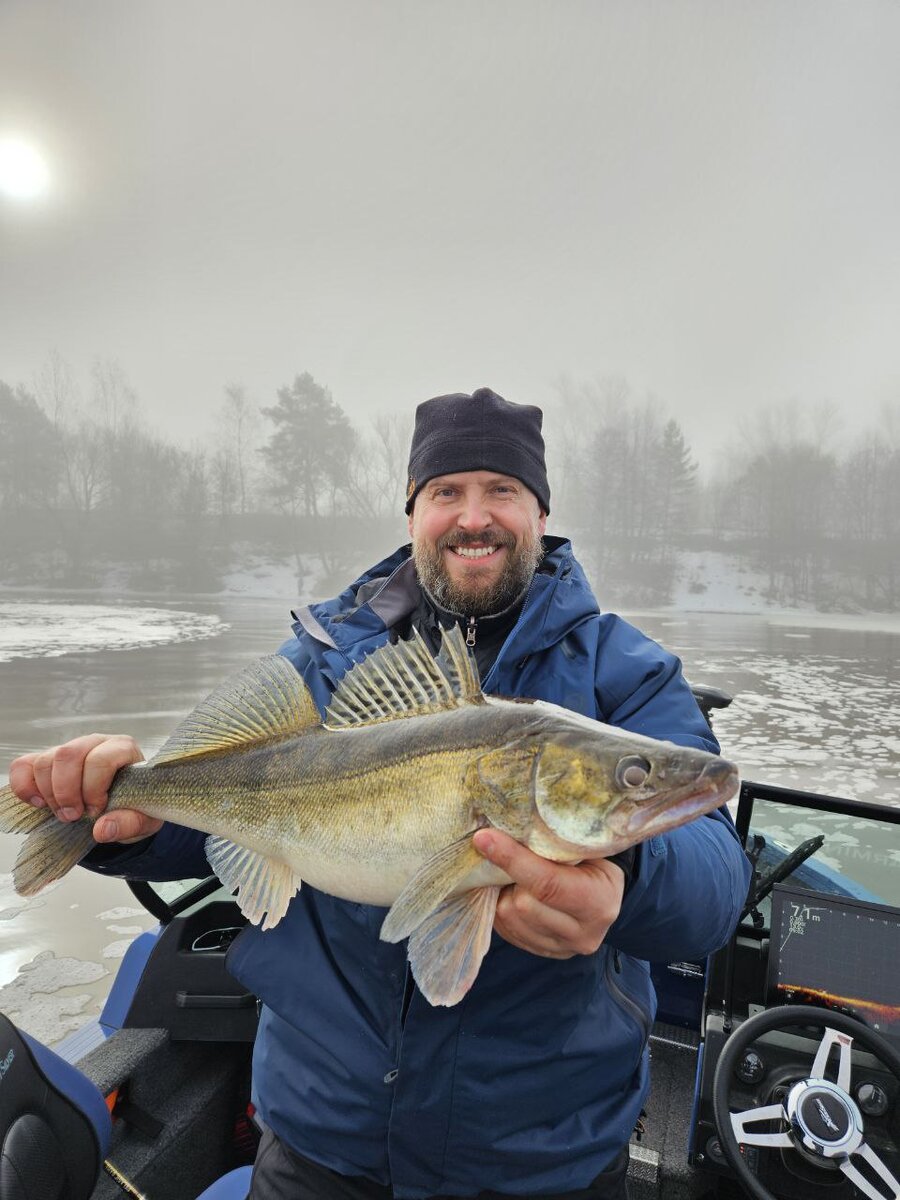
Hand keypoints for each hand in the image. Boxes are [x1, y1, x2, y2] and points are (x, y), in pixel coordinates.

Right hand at [8, 734, 160, 844]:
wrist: (124, 805)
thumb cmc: (136, 806)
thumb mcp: (144, 819)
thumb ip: (128, 823)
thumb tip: (102, 829)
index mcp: (123, 749)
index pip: (100, 759)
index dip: (93, 788)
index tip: (96, 811)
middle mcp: (95, 742)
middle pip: (68, 755)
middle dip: (66, 792)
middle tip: (74, 816)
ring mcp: (69, 748)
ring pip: (45, 761)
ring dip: (49, 793)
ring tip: (64, 813)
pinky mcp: (48, 760)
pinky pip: (23, 766)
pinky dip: (25, 787)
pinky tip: (40, 804)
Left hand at [473, 829, 624, 958]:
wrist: (605, 894)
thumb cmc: (593, 860)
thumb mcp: (585, 847)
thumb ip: (551, 844)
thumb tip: (505, 829)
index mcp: (599, 902)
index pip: (547, 884)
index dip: (512, 860)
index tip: (485, 838)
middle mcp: (583, 933)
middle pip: (522, 905)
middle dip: (509, 877)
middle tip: (509, 855)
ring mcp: (563, 948)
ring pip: (509, 918)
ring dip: (503, 893)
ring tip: (514, 875)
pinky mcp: (544, 952)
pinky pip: (506, 930)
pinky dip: (502, 907)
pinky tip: (513, 892)